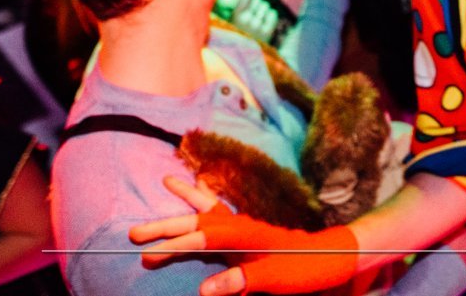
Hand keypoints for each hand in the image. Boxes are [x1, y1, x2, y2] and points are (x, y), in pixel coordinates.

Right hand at [130, 177, 357, 295]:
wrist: (333, 257)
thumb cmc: (306, 267)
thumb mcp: (274, 279)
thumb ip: (240, 281)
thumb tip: (203, 289)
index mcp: (246, 234)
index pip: (202, 240)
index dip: (174, 248)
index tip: (147, 257)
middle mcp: (242, 226)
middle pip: (198, 223)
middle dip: (165, 227)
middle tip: (133, 232)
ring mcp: (245, 229)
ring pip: (208, 210)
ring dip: (185, 201)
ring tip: (166, 181)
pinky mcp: (248, 235)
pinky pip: (221, 212)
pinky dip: (207, 199)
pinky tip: (201, 191)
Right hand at [229, 0, 279, 42]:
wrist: (243, 55)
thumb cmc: (237, 33)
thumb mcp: (233, 18)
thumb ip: (242, 4)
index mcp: (236, 15)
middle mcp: (247, 19)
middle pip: (258, 0)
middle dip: (257, 4)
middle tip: (253, 13)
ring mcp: (257, 25)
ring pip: (266, 6)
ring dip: (263, 10)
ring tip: (258, 18)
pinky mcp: (267, 31)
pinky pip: (273, 13)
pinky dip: (270, 15)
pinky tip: (265, 21)